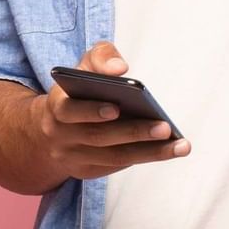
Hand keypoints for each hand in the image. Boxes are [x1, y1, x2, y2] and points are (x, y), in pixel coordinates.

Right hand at [33, 42, 188, 179]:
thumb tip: (119, 68)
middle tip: (164, 127)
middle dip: (133, 132)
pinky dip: (142, 157)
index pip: (70, 110)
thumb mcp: (82, 68)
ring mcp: (72, 157)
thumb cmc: (75, 92)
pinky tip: (167, 150)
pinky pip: (115, 166)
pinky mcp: (85, 171)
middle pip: (98, 136)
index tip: (117, 108)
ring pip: (113, 157)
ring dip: (148, 152)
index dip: (92, 110)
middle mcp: (61, 135)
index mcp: (57, 106)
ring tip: (179, 145)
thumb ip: (101, 58)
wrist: (48, 131)